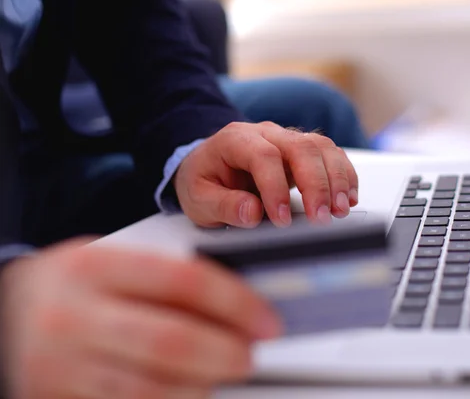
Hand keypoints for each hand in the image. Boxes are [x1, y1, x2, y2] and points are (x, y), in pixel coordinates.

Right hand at [1, 240, 280, 398]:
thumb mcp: (107, 262)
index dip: (236, 303)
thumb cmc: (65, 286)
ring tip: (223, 374)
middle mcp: (75, 317)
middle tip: (249, 355)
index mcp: (94, 268)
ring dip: (203, 385)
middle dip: (227, 353)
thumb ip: (163, 277)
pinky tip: (189, 391)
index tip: (265, 320)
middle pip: (174, 342)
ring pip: (154, 388)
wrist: (3, 315)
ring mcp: (63, 365)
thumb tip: (233, 301)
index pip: (184, 282)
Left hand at [174, 121, 358, 227]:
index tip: (282, 218)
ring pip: (321, 147)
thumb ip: (222, 206)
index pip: (264, 156)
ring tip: (340, 209)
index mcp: (235, 139)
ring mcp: (287, 140)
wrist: (209, 166)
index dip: (276, 187)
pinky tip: (347, 197)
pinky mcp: (302, 152)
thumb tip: (252, 213)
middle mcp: (266, 134)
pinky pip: (330, 155)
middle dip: (316, 184)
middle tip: (321, 217)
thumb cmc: (204, 180)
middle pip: (301, 147)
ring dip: (336, 179)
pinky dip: (344, 175)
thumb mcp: (198, 199)